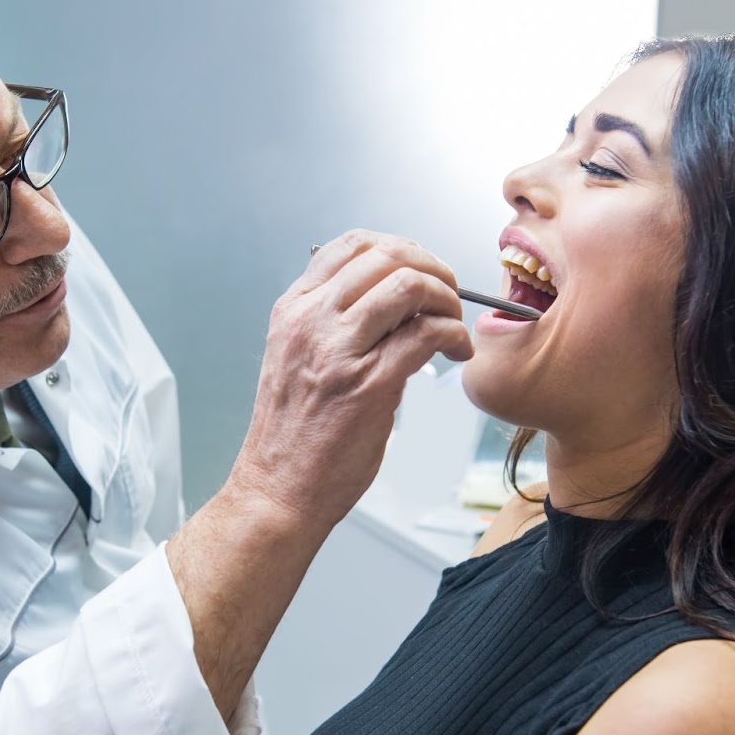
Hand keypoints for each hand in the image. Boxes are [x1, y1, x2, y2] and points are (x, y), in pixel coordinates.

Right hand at [227, 231, 473, 530]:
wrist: (278, 490)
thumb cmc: (293, 434)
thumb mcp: (297, 358)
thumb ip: (335, 324)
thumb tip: (397, 304)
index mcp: (294, 310)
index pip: (352, 244)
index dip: (401, 248)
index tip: (422, 269)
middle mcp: (312, 321)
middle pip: (388, 255)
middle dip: (433, 268)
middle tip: (450, 294)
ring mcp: (339, 351)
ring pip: (410, 285)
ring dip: (448, 298)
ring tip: (454, 323)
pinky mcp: (370, 385)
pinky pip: (427, 334)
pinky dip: (455, 335)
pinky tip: (456, 352)